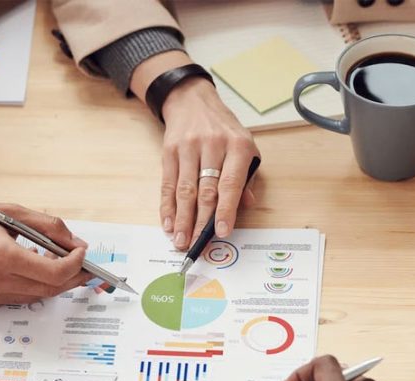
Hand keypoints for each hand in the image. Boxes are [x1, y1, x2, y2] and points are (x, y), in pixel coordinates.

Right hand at [0, 200, 88, 313]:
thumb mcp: (9, 211)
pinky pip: (11, 302)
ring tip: (52, 264)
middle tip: (80, 265)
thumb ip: (48, 227)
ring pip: (32, 298)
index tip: (82, 254)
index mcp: (1, 255)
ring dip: (48, 283)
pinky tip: (23, 272)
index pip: (54, 273)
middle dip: (70, 277)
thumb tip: (75, 244)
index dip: (76, 265)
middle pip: (48, 290)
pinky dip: (24, 288)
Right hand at [161, 78, 258, 249]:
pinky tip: (168, 222)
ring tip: (180, 240)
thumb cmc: (224, 130)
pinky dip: (167, 206)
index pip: (231, 183)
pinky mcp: (170, 151)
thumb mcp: (246, 147)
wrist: (193, 102)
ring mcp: (188, 147)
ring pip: (185, 190)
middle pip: (205, 190)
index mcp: (238, 146)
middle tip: (197, 244)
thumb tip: (245, 206)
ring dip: (182, 219)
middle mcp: (213, 145)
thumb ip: (247, 178)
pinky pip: (168, 183)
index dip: (226, 210)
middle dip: (200, 221)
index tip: (222, 232)